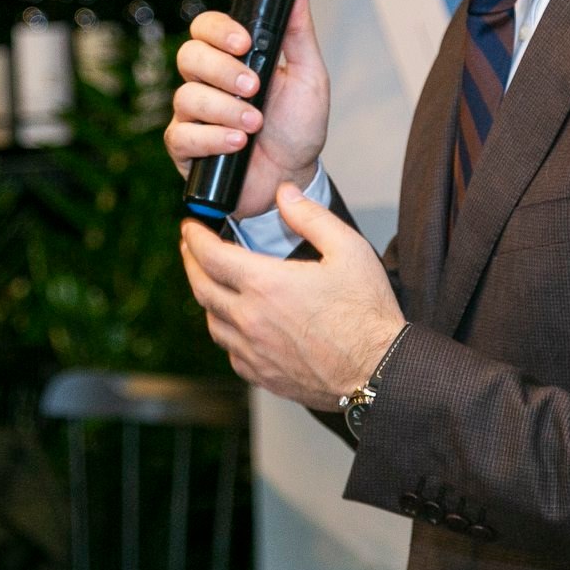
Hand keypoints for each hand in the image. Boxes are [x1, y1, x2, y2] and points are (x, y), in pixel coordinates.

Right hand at [165, 0, 329, 219]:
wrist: (295, 178)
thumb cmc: (298, 128)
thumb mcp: (309, 77)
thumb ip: (299, 33)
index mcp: (232, 59)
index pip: (206, 28)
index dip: (219, 30)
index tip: (245, 43)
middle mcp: (207, 82)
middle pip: (189, 56)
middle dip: (223, 71)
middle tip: (254, 88)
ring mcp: (193, 114)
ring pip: (187, 96)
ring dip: (226, 110)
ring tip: (254, 125)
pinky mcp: (185, 147)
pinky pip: (183, 134)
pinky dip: (212, 138)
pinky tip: (237, 144)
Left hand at [180, 182, 404, 409]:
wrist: (380, 370)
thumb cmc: (367, 312)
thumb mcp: (347, 249)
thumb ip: (310, 216)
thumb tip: (284, 194)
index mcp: (266, 285)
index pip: (211, 256)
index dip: (195, 238)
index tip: (190, 227)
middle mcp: (251, 320)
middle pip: (201, 288)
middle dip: (190, 262)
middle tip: (189, 247)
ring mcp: (254, 352)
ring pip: (212, 322)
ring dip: (206, 297)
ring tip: (211, 282)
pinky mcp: (263, 375)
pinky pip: (231, 351)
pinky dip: (226, 331)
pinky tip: (236, 323)